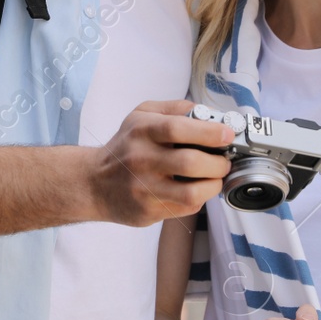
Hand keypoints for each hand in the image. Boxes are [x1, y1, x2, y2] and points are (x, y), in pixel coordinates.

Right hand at [90, 100, 233, 226]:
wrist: (94, 183)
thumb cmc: (125, 146)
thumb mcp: (141, 115)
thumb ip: (174, 108)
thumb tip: (209, 113)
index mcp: (141, 131)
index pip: (177, 128)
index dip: (209, 132)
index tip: (227, 134)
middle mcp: (141, 160)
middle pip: (190, 163)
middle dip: (218, 163)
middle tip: (224, 161)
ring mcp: (144, 189)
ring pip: (192, 193)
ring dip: (213, 185)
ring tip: (214, 177)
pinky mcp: (148, 211)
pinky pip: (186, 208)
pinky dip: (200, 197)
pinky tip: (196, 188)